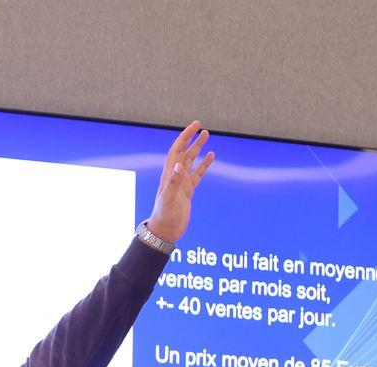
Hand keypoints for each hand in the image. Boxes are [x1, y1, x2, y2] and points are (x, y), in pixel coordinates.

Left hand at [144, 121, 214, 244]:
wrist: (165, 231)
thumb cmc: (164, 216)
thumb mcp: (169, 199)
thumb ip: (174, 182)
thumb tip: (180, 165)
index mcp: (169, 174)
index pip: (177, 150)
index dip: (185, 137)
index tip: (194, 126)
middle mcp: (175, 176)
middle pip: (184, 151)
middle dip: (191, 137)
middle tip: (199, 125)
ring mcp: (182, 183)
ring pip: (191, 160)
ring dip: (198, 147)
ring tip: (206, 135)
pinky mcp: (188, 191)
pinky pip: (198, 174)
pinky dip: (204, 164)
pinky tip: (211, 156)